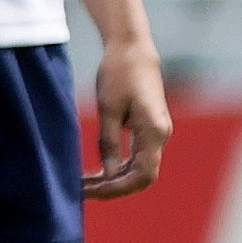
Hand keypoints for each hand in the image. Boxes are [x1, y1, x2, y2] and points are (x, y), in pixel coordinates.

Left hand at [82, 36, 170, 199]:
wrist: (132, 50)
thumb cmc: (118, 74)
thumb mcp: (108, 108)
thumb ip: (109, 142)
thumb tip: (109, 175)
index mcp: (154, 131)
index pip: (143, 175)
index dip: (118, 188)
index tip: (91, 192)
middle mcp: (161, 136)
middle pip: (142, 176)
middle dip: (113, 188)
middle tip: (80, 191)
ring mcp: (156, 133)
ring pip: (138, 169)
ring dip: (113, 179)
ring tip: (83, 184)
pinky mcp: (148, 129)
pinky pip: (136, 157)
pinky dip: (117, 168)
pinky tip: (95, 172)